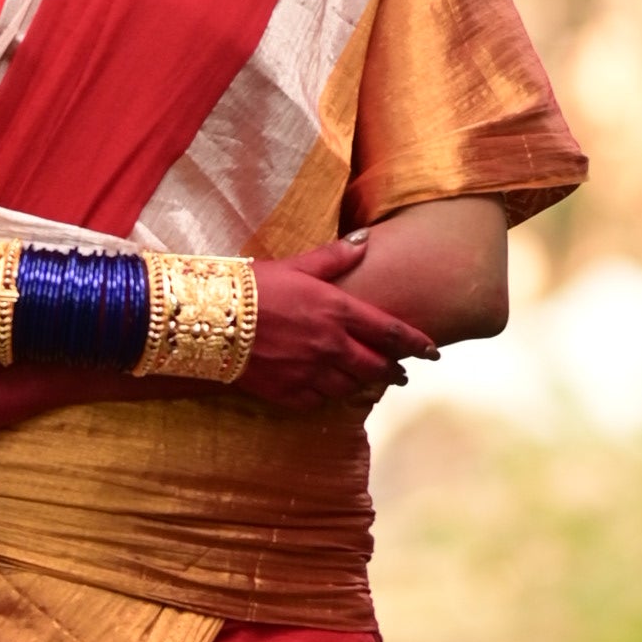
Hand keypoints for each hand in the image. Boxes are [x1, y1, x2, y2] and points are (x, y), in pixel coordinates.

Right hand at [238, 246, 437, 412]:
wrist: (209, 319)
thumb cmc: (253, 286)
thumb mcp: (297, 266)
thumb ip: (335, 258)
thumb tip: (365, 241)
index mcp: (338, 311)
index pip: (391, 332)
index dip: (416, 343)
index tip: (432, 351)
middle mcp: (332, 346)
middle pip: (378, 367)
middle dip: (394, 372)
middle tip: (402, 374)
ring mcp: (312, 373)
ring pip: (353, 387)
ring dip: (365, 384)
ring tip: (369, 381)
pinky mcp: (290, 392)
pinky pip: (322, 400)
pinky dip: (331, 396)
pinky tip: (331, 390)